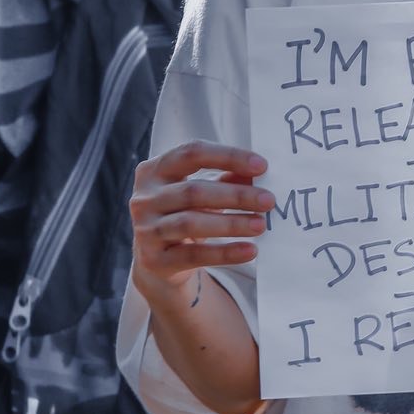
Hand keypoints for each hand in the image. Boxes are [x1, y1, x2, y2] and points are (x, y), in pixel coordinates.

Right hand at [130, 142, 273, 294]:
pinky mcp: (154, 260)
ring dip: (231, 224)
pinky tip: (250, 251)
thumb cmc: (186, 213)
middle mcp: (145, 198)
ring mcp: (146, 230)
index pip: (192, 153)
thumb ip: (227, 178)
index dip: (228, 156)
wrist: (159, 259)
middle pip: (194, 191)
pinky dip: (225, 253)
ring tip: (261, 225)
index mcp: (155, 170)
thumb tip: (257, 172)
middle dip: (236, 195)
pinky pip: (194, 256)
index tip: (262, 166)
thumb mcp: (203, 192)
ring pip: (191, 223)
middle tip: (268, 201)